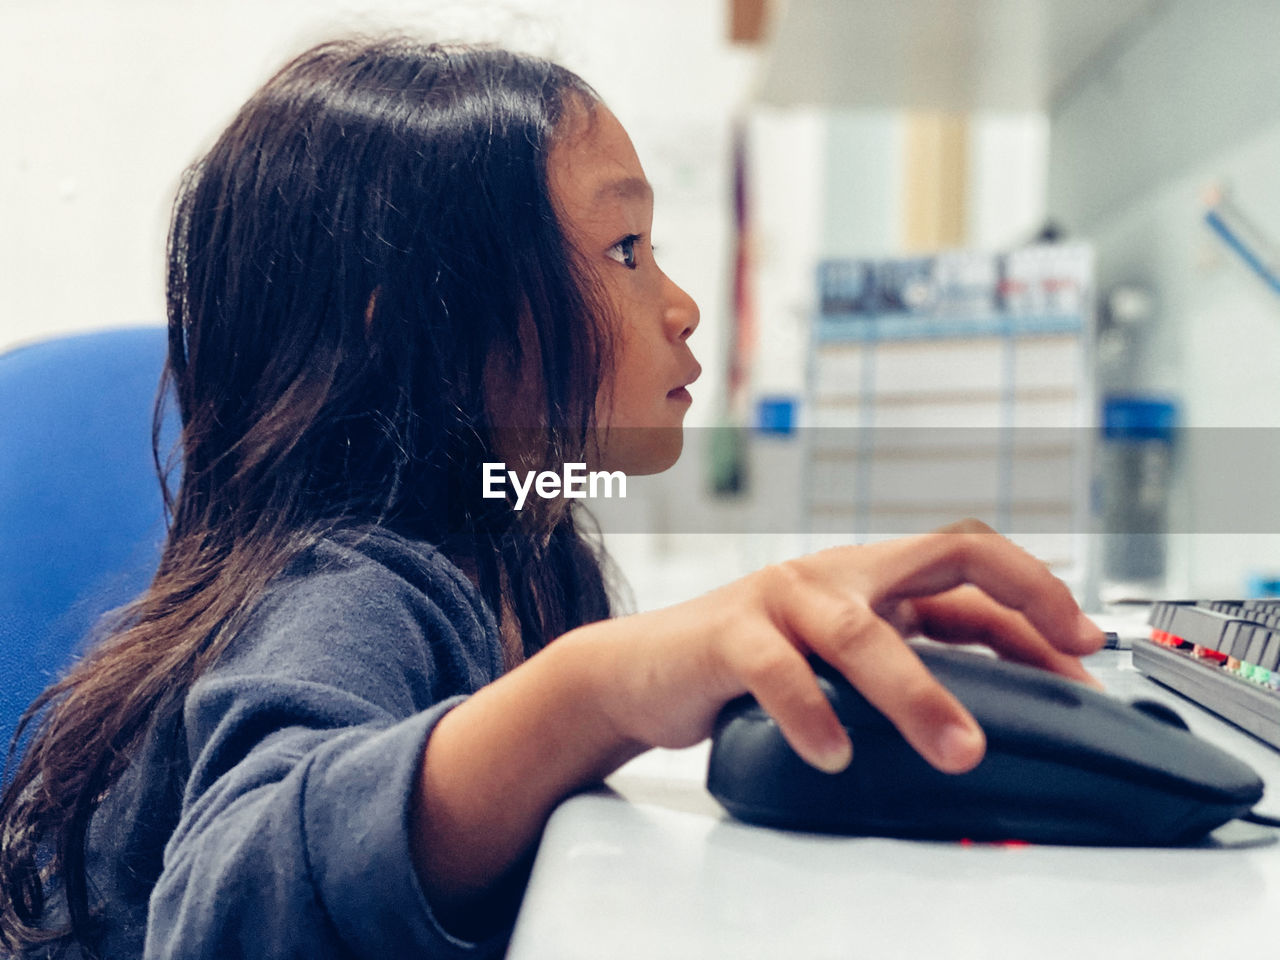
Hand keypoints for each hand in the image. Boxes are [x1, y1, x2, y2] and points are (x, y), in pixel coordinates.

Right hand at [586, 520, 1104, 775]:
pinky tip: (835, 752)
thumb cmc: (746, 665)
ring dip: (917, 693)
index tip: (1088, 643)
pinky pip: (778, 668)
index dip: (1036, 596)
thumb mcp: (838, 659)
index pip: (970, 561)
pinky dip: (812, 713)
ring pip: (861, 630)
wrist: (640, 669)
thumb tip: (994, 703)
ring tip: (959, 751)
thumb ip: (904, 662)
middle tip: (1067, 668)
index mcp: (867, 576)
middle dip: (1015, 608)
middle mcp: (834, 572)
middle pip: (940, 558)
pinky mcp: (729, 632)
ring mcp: (781, 595)